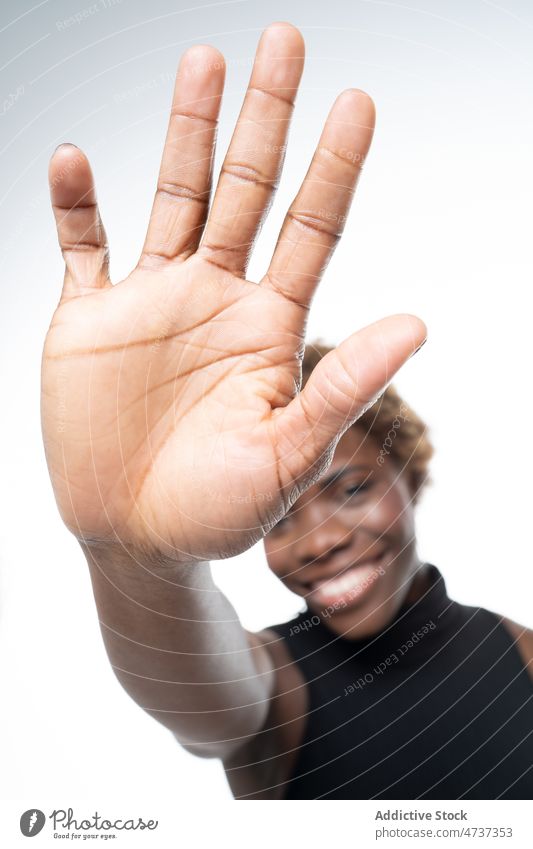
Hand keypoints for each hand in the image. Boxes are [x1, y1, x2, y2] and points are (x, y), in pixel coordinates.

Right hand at [41, 22, 425, 562]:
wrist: (137, 539)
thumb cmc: (220, 510)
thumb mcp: (289, 454)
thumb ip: (343, 387)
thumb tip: (417, 324)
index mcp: (270, 327)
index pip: (312, 230)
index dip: (335, 167)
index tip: (359, 101)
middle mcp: (217, 298)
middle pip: (248, 190)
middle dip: (268, 118)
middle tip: (287, 39)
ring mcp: (152, 302)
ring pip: (173, 198)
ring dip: (187, 132)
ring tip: (203, 60)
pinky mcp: (89, 321)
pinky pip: (80, 248)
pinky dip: (75, 206)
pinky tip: (73, 160)